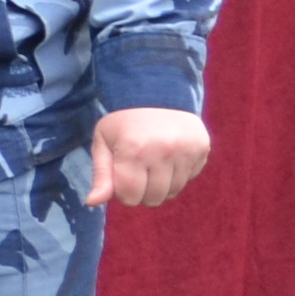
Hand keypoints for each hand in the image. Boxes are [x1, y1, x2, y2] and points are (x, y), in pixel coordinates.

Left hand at [88, 106, 212, 211]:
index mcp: (134, 150)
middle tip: (138, 171)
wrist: (158, 93)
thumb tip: (92, 202)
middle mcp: (163, 151)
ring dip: (161, 185)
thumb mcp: (104, 143)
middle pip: (153, 199)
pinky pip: (189, 179)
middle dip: (142, 191)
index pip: (130, 197)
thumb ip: (101, 175)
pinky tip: (170, 157)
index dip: (123, 192)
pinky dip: (178, 175)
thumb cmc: (124, 122)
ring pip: (173, 192)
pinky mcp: (202, 149)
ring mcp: (186, 150)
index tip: (122, 176)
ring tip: (154, 164)